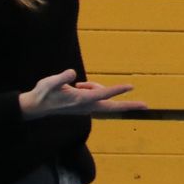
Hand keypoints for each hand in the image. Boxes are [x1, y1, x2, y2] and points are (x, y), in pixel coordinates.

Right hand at [19, 69, 148, 118]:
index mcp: (80, 100)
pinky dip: (92, 89)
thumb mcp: (49, 82)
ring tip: (77, 86)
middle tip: (146, 105)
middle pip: (112, 106)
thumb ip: (61, 78)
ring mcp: (87, 108)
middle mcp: (86, 106)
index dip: (117, 89)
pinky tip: (78, 88)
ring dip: (96, 87)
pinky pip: (95, 95)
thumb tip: (73, 74)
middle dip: (129, 105)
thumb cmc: (43, 93)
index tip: (131, 86)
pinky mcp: (86, 107)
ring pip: (101, 95)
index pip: (103, 93)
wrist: (37, 107)